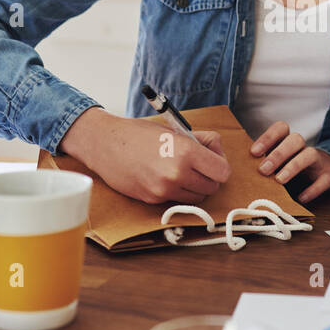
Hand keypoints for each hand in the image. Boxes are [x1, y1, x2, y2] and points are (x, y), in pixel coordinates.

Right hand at [60, 107, 230, 204]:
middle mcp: (177, 173)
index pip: (223, 172)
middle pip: (212, 187)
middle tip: (197, 166)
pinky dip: (177, 192)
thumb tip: (219, 151)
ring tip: (181, 172)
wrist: (106, 144)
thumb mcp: (175, 130)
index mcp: (186, 151)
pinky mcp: (153, 199)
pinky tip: (164, 177)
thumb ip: (202, 141)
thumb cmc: (140, 134)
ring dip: (194, 188)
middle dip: (208, 178)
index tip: (213, 162)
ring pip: (197, 198)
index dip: (220, 166)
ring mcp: (164, 189)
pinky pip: (177, 200)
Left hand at [250, 121, 329, 203]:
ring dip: (293, 166)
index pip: (281, 129)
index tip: (254, 152)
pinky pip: (323, 180)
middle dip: (278, 153)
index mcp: (289, 142)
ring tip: (279, 181)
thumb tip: (240, 171)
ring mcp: (318, 161)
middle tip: (263, 169)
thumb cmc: (297, 167)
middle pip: (295, 139)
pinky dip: (313, 189)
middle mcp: (304, 148)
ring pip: (309, 154)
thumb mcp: (282, 162)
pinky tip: (301, 198)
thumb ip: (266, 163)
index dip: (268, 137)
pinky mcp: (329, 176)